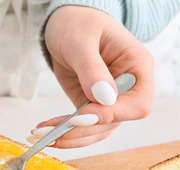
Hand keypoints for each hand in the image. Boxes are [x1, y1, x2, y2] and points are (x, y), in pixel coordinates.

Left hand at [32, 6, 153, 147]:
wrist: (64, 25)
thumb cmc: (78, 24)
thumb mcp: (81, 41)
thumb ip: (92, 69)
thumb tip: (105, 98)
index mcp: (137, 66)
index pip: (138, 104)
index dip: (111, 115)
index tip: (82, 115)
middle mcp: (129, 87)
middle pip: (114, 122)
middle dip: (82, 130)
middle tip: (51, 133)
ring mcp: (111, 99)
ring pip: (98, 130)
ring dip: (71, 136)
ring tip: (41, 135)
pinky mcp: (92, 106)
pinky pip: (84, 126)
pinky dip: (65, 132)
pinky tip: (45, 131)